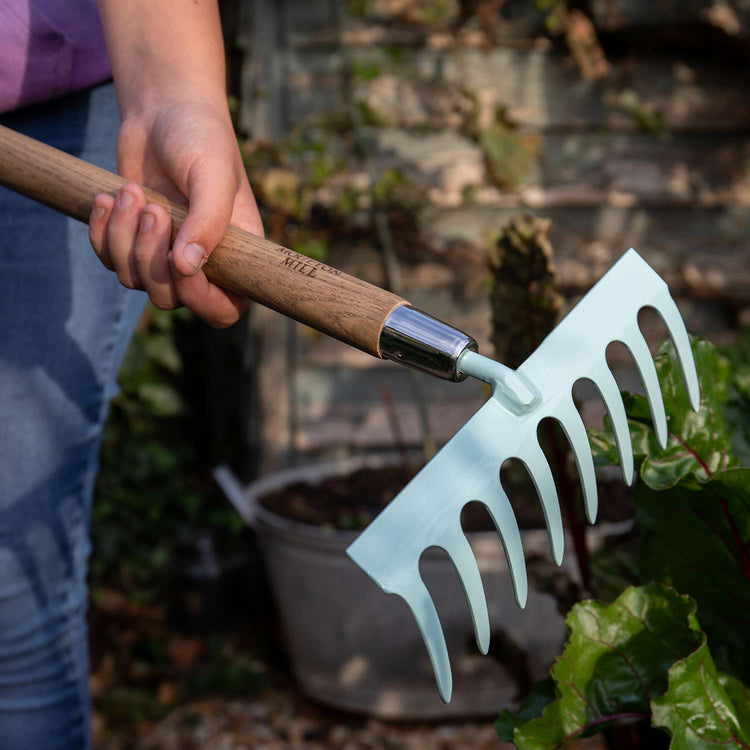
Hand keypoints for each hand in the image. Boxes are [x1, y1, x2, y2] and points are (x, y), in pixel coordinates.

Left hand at [88, 92, 262, 327]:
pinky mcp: (132, 241)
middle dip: (152, 258)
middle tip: (154, 209)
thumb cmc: (202, 138)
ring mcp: (165, 255)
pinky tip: (108, 198)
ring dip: (125, 239)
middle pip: (171, 299)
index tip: (180, 261)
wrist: (164, 108)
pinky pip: (110, 260)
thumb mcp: (213, 176)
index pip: (223, 309)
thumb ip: (207, 223)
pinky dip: (103, 232)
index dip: (200, 299)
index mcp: (237, 255)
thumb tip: (187, 269)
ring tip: (132, 192)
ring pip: (135, 280)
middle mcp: (203, 263)